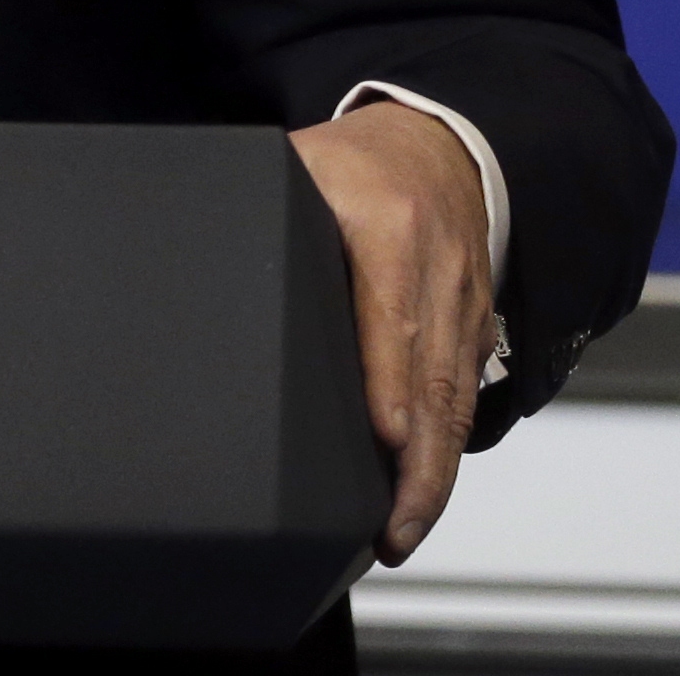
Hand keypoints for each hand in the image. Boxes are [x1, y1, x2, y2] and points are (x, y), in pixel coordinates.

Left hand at [289, 100, 497, 565]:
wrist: (436, 146)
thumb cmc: (355, 165)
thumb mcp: (304, 170)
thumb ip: (266, 215)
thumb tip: (200, 267)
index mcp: (392, 226)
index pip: (393, 313)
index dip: (390, 380)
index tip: (386, 436)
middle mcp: (442, 269)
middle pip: (436, 379)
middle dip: (418, 464)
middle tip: (392, 529)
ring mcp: (468, 303)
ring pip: (458, 402)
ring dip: (434, 475)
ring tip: (401, 533)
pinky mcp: (479, 328)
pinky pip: (467, 399)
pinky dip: (446, 453)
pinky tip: (420, 495)